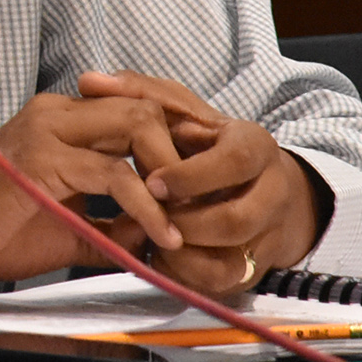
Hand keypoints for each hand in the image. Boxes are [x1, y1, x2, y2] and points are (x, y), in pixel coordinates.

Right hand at [0, 87, 187, 284]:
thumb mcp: (70, 229)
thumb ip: (113, 228)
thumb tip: (158, 241)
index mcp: (61, 121)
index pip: (136, 108)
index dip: (174, 143)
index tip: (199, 186)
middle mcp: (56, 112)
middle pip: (145, 105)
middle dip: (181, 151)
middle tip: (199, 199)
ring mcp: (48, 130)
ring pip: (137, 124)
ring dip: (170, 174)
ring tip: (183, 218)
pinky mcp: (42, 159)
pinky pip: (115, 174)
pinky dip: (146, 207)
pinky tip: (159, 235)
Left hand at [77, 70, 321, 294]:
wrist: (244, 189)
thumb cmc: (197, 144)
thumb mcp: (175, 111)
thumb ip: (136, 93)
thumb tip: (89, 80)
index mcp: (255, 146)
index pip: (236, 161)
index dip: (190, 176)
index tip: (151, 182)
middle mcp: (273, 192)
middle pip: (234, 220)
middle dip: (183, 221)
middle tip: (146, 214)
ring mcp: (266, 234)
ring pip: (229, 260)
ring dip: (180, 250)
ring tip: (145, 233)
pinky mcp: (251, 268)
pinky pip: (219, 281)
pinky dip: (182, 271)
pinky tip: (156, 252)